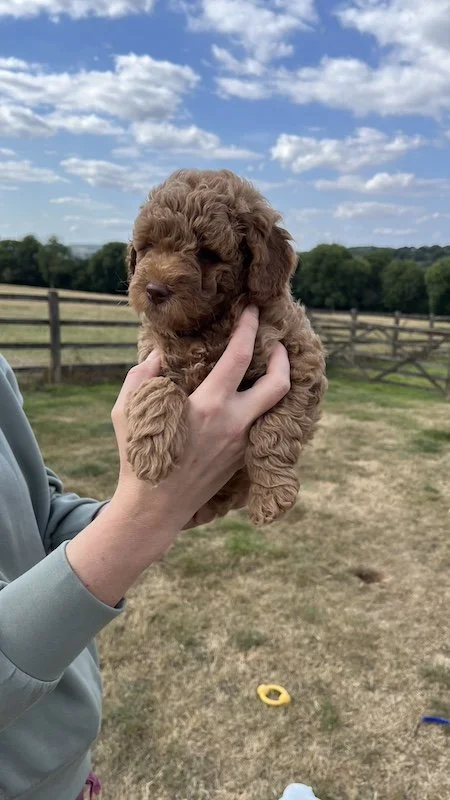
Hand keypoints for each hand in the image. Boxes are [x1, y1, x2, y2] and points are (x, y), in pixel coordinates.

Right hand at [67, 307, 289, 607]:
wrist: (154, 509)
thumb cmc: (137, 457)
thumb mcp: (129, 410)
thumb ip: (143, 376)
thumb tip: (159, 355)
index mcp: (209, 406)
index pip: (240, 358)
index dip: (249, 329)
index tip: (252, 310)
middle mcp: (234, 424)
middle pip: (279, 385)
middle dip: (284, 359)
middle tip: (278, 344)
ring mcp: (242, 444)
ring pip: (274, 408)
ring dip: (275, 384)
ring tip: (267, 369)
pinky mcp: (241, 460)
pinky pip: (260, 427)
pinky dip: (260, 408)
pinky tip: (248, 400)